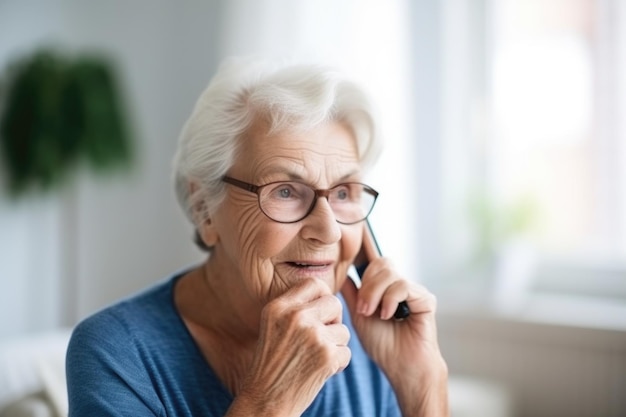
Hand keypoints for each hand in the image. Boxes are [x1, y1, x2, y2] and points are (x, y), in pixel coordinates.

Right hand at [232, 278, 350, 416]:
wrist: (264, 400)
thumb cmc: (271, 363)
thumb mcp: (273, 326)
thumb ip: (295, 308)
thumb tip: (328, 295)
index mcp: (279, 307)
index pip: (314, 284)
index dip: (323, 296)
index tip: (321, 312)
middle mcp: (296, 317)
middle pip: (334, 303)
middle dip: (334, 320)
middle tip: (323, 337)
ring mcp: (313, 335)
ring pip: (343, 330)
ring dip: (335, 346)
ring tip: (315, 359)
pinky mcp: (327, 356)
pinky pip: (346, 352)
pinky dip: (337, 364)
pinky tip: (319, 372)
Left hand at [341, 260, 447, 415]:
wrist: (401, 367)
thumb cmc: (383, 345)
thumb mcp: (359, 316)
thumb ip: (352, 294)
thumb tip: (341, 273)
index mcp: (386, 289)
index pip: (373, 265)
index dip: (363, 265)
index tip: (357, 269)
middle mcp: (401, 287)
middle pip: (380, 265)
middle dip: (366, 285)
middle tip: (362, 308)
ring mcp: (413, 291)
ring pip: (389, 273)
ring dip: (375, 294)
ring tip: (372, 314)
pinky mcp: (425, 299)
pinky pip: (403, 286)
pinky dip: (390, 299)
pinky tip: (388, 315)